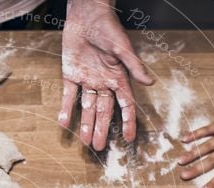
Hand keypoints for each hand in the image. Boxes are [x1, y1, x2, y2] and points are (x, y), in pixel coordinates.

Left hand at [59, 0, 152, 150]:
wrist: (86, 15)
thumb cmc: (108, 28)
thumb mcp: (122, 48)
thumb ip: (134, 66)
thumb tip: (150, 83)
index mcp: (118, 77)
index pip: (125, 105)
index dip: (127, 122)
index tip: (127, 139)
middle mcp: (104, 82)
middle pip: (104, 111)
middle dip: (101, 129)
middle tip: (98, 147)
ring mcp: (87, 80)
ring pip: (87, 107)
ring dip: (85, 124)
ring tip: (84, 142)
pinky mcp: (71, 75)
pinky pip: (68, 96)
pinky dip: (66, 110)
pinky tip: (64, 124)